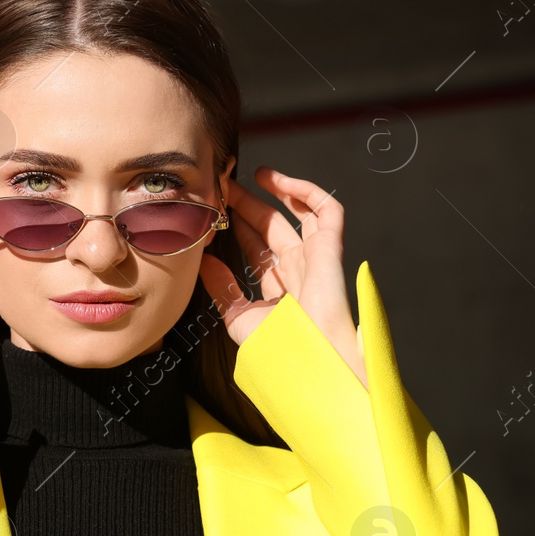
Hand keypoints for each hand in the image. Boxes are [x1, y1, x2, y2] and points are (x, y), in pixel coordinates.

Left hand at [198, 166, 366, 388]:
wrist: (308, 360)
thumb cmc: (280, 350)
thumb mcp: (240, 318)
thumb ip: (222, 289)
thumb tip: (204, 262)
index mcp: (279, 288)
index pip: (255, 248)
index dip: (237, 226)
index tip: (215, 209)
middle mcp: (298, 270)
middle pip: (271, 227)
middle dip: (247, 205)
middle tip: (224, 186)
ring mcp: (316, 258)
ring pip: (297, 214)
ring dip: (276, 192)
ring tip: (254, 175)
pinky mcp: (331, 248)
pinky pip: (327, 210)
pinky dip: (307, 192)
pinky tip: (280, 182)